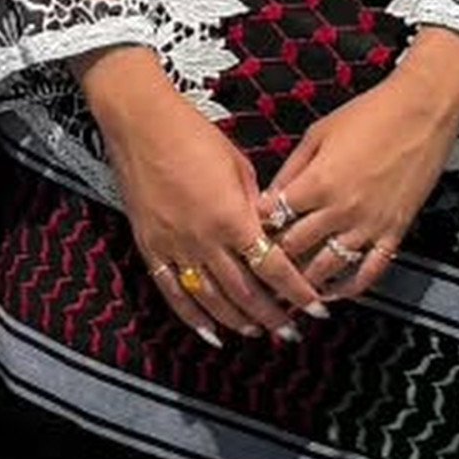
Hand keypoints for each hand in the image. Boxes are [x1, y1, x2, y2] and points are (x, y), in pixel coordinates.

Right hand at [76, 46, 314, 349]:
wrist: (142, 124)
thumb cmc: (194, 136)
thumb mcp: (238, 166)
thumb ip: (254, 205)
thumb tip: (270, 232)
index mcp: (232, 217)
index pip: (273, 267)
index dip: (297, 292)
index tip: (316, 310)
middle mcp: (204, 240)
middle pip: (245, 292)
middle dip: (272, 316)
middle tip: (291, 332)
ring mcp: (175, 247)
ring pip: (211, 299)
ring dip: (238, 321)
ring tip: (258, 332)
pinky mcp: (151, 248)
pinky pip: (173, 292)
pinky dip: (193, 318)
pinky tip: (211, 333)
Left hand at [262, 33, 458, 302]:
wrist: (422, 111)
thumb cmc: (370, 114)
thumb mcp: (318, 133)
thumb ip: (291, 169)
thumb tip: (269, 197)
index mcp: (317, 182)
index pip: (274, 220)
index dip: (258, 229)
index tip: (249, 235)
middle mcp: (341, 210)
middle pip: (294, 250)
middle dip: (274, 261)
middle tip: (261, 269)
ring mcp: (369, 225)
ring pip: (326, 270)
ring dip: (304, 282)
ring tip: (288, 289)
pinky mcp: (394, 233)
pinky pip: (369, 272)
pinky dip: (350, 289)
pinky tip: (334, 294)